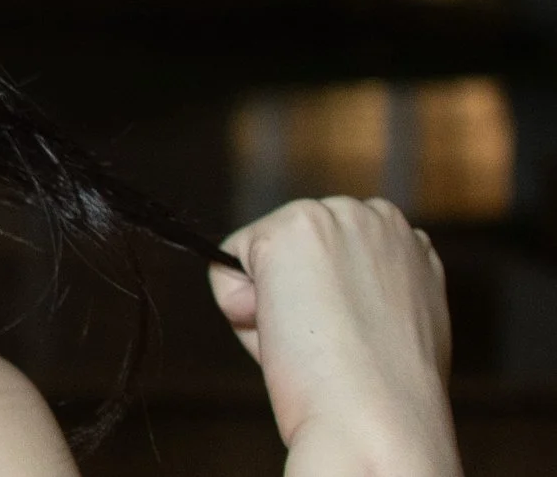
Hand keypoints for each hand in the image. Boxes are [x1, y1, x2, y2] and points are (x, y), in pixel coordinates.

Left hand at [210, 197, 457, 476]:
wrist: (375, 418)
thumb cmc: (378, 393)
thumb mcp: (391, 325)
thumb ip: (364, 289)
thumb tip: (303, 282)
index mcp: (410, 242)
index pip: (333, 251)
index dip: (322, 297)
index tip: (343, 334)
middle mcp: (376, 218)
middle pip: (292, 248)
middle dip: (293, 291)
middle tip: (324, 343)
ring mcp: (332, 217)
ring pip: (257, 254)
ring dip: (266, 298)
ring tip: (307, 340)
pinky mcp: (289, 229)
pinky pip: (225, 265)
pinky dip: (236, 306)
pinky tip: (281, 332)